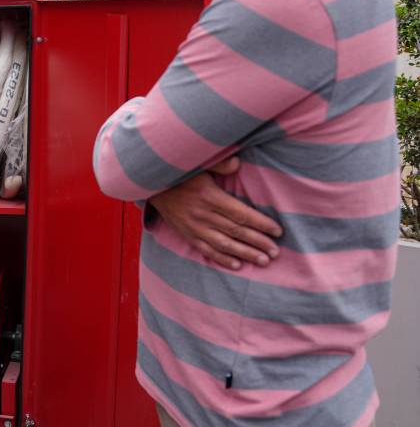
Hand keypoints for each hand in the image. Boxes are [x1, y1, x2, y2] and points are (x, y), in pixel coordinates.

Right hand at [148, 157, 282, 269]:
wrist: (151, 185)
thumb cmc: (180, 173)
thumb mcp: (199, 163)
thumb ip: (220, 164)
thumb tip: (238, 163)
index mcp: (210, 197)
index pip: (241, 214)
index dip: (261, 223)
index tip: (277, 231)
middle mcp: (203, 214)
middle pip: (236, 231)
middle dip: (258, 242)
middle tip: (276, 252)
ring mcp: (194, 227)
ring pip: (224, 244)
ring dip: (245, 253)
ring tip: (263, 260)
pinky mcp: (187, 234)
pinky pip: (206, 250)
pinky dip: (222, 258)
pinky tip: (237, 265)